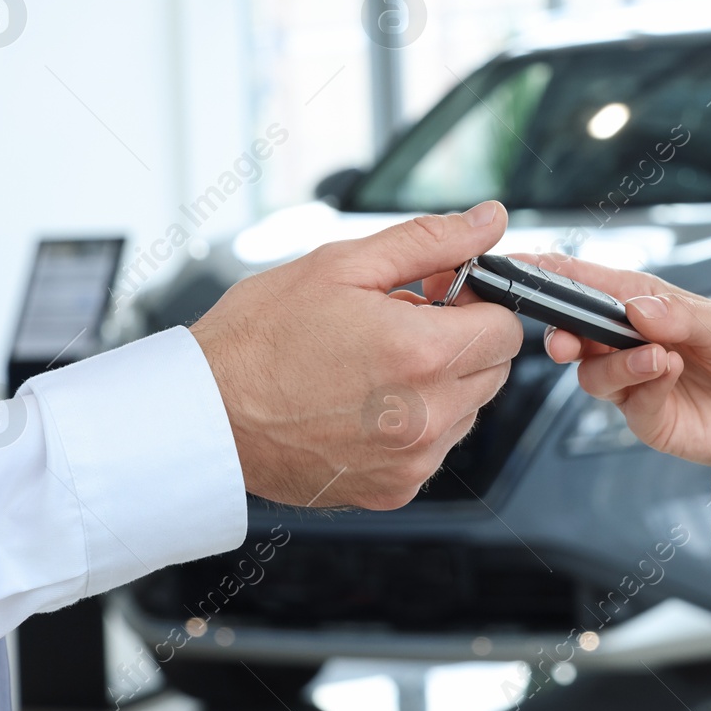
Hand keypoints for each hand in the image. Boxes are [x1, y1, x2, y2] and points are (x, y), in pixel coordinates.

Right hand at [190, 201, 522, 509]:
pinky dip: (415, 423)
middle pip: (494, 370)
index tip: (442, 297)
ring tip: (375, 363)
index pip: (506, 327)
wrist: (203, 416)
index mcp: (419, 355)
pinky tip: (365, 401)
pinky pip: (435, 449)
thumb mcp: (341, 265)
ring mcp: (411, 461)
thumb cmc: (257, 342)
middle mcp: (425, 417)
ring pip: (469, 410)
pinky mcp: (394, 489)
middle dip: (460, 340)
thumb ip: (429, 241)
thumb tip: (488, 221)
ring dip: (441, 383)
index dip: (476, 304)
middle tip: (402, 322)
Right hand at [494, 254, 710, 505]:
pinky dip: (642, 386)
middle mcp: (634, 340)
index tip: (518, 264)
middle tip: (569, 338)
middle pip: (575, 331)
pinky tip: (669, 374)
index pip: (590, 282)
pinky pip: (628, 402)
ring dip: (617, 364)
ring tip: (659, 358)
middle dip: (563, 331)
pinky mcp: (650, 418)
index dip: (550, 272)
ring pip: (594, 373)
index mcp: (649, 301)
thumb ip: (682, 315)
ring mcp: (638, 381)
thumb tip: (637, 307)